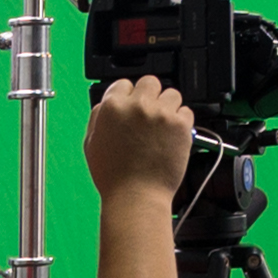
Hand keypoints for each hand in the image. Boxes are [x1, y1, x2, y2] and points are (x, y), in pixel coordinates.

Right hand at [85, 77, 194, 202]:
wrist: (136, 195)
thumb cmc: (113, 175)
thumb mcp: (91, 141)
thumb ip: (99, 116)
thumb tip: (109, 102)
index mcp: (112, 106)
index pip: (124, 84)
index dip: (128, 96)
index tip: (132, 106)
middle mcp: (138, 105)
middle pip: (150, 82)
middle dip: (150, 96)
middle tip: (150, 114)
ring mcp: (161, 114)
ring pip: (171, 94)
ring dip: (168, 106)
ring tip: (162, 125)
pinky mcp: (180, 125)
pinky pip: (186, 111)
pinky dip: (182, 121)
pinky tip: (172, 134)